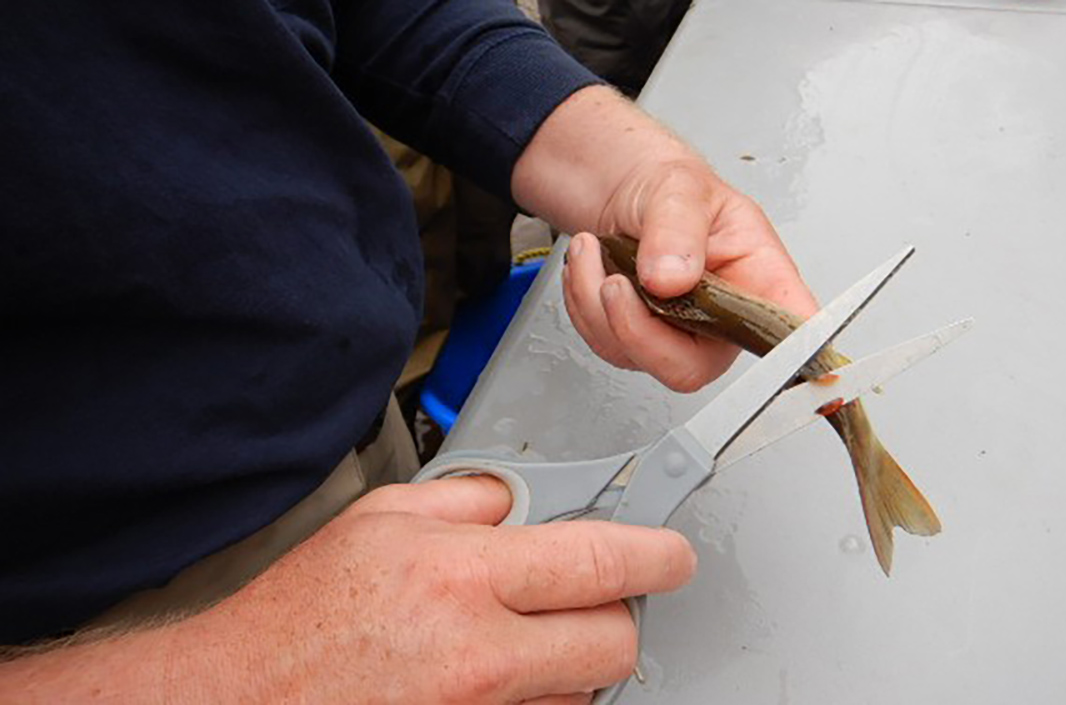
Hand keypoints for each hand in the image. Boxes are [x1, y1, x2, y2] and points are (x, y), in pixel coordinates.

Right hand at [184, 476, 695, 703]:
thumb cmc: (301, 617)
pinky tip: (487, 681)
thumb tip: (531, 500)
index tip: (674, 552)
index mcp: (464, 577)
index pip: (604, 558)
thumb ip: (472, 500)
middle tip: (587, 597)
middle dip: (615, 614)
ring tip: (509, 643)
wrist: (242, 698)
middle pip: (616, 640)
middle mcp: (481, 655)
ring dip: (568, 664)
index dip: (658, 551)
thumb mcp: (383, 518)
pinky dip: (534, 703)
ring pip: (584, 692)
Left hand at [563, 159, 818, 391]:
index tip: (791, 364)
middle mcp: (725, 320)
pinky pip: (604, 345)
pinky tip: (591, 269)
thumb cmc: (672, 190)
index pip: (791, 332)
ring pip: (635, 356)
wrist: (627, 194)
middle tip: (614, 282)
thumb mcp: (680, 189)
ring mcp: (680, 336)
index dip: (794, 358)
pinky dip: (583, 304)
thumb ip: (678, 229)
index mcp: (759, 281)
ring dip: (595, 303)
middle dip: (636, 329)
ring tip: (592, 250)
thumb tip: (672, 276)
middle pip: (690, 368)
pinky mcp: (640, 342)